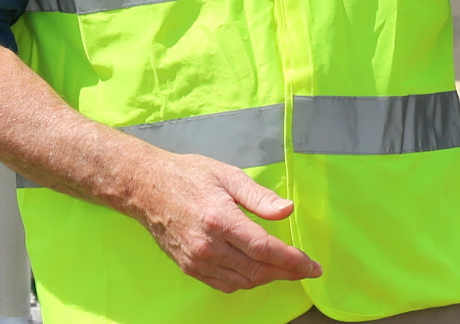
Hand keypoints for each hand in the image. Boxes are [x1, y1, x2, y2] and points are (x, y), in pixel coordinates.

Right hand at [125, 150, 321, 292]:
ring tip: (285, 268)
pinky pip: (225, 284)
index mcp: (220, 219)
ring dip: (268, 277)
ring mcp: (197, 261)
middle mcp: (208, 246)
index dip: (293, 260)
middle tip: (306, 269)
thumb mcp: (227, 175)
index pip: (265, 249)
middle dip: (286, 272)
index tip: (312, 266)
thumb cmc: (188, 176)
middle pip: (257, 270)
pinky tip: (256, 271)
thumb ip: (259, 197)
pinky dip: (245, 281)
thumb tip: (288, 210)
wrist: (146, 188)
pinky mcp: (189, 268)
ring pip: (243, 281)